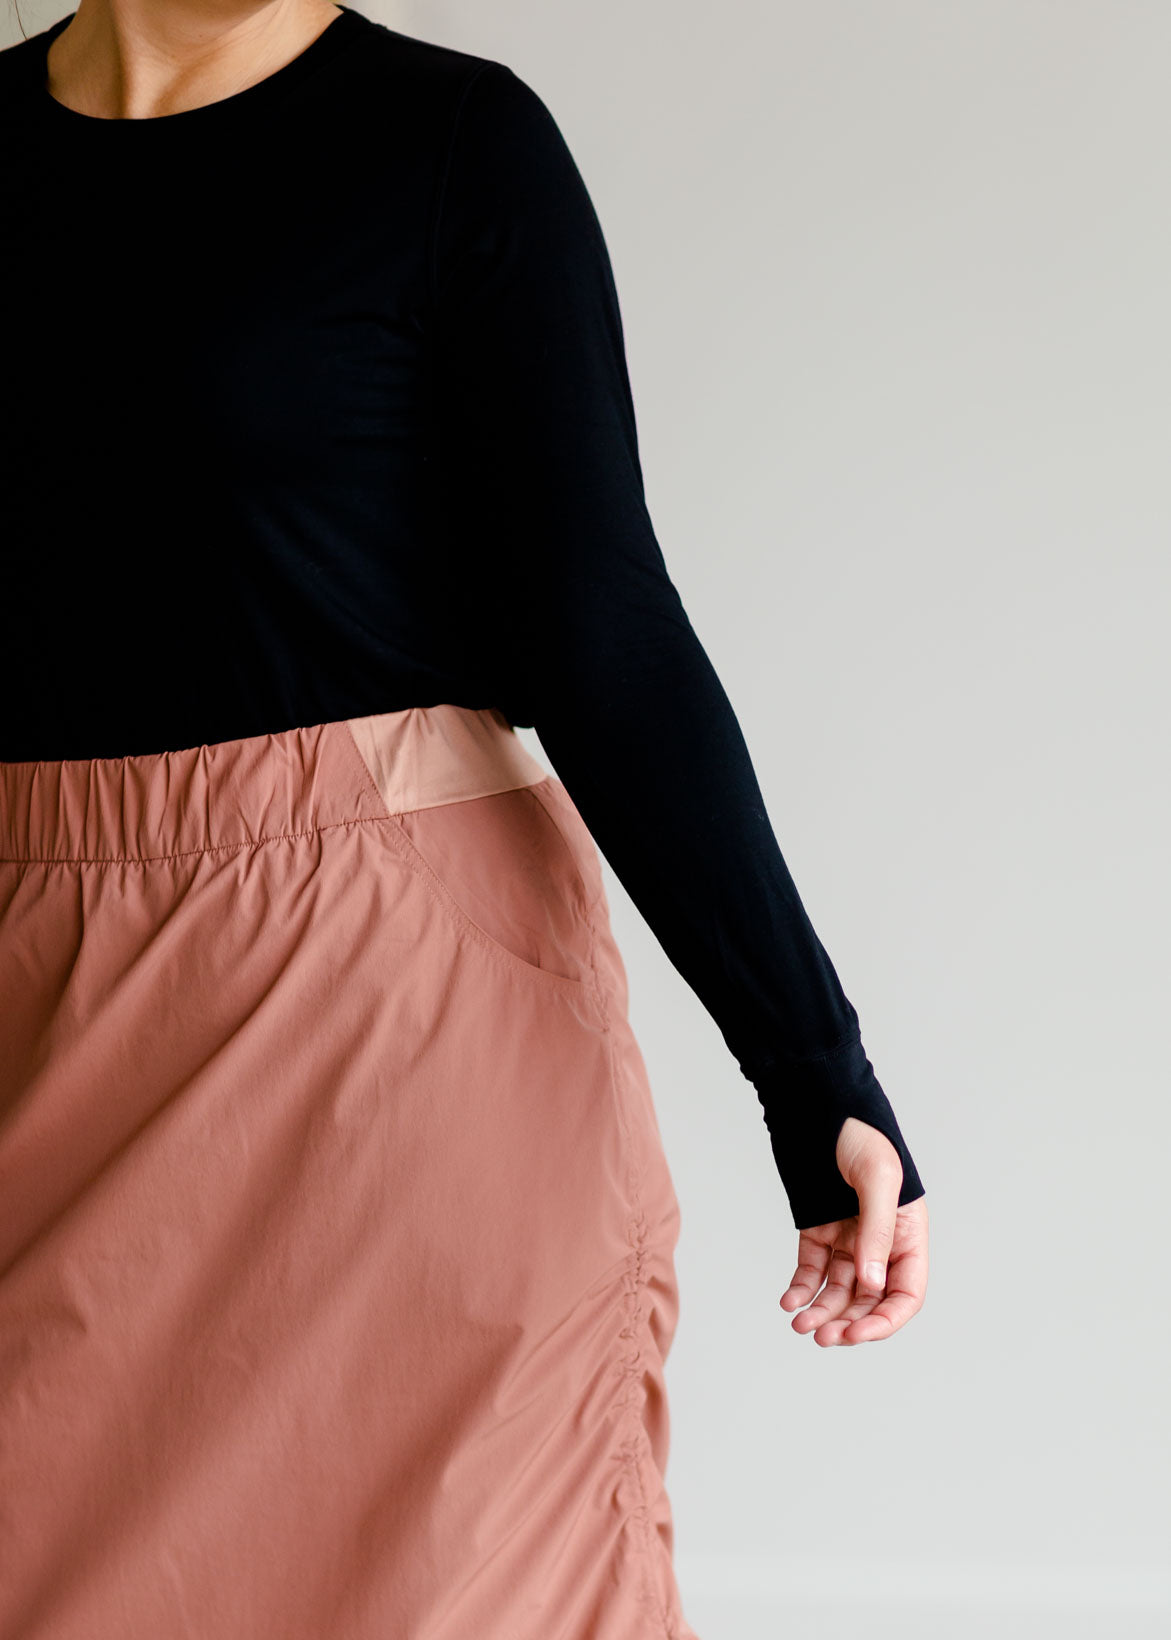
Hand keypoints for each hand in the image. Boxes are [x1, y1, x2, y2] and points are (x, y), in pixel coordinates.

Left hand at [779, 1116, 927, 1344]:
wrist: (818, 1106)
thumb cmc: (859, 1134)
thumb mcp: (877, 1179)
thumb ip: (877, 1232)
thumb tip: (872, 1284)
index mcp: (907, 1234)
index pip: (906, 1293)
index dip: (885, 1320)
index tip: (857, 1333)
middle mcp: (880, 1242)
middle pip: (869, 1300)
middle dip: (848, 1322)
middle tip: (821, 1336)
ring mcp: (848, 1237)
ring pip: (838, 1290)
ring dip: (822, 1311)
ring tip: (799, 1323)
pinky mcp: (818, 1230)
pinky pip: (813, 1269)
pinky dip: (801, 1288)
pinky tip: (788, 1301)